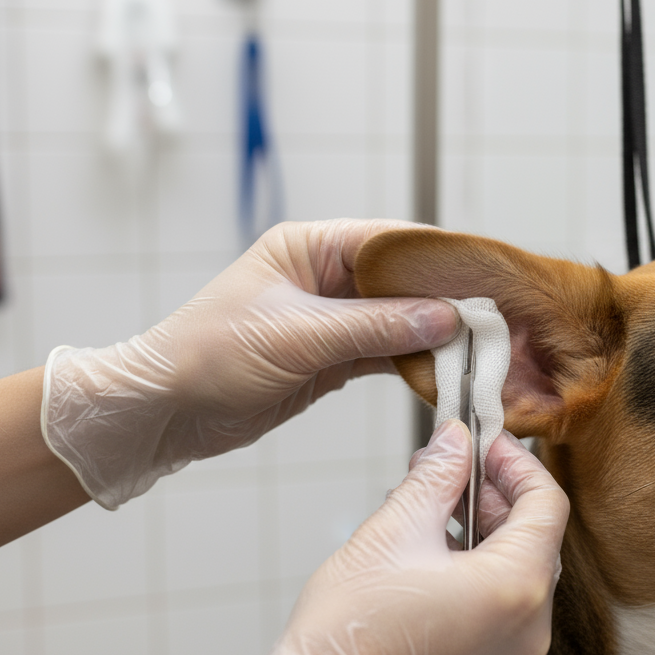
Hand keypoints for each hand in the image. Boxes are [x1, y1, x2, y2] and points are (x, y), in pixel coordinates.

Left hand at [42, 219, 459, 508]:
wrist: (163, 412)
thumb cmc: (208, 357)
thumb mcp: (297, 337)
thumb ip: (374, 327)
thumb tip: (443, 317)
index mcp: (309, 247)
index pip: (389, 241)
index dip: (437, 258)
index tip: (481, 276)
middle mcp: (324, 277)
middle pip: (400, 281)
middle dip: (442, 300)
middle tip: (491, 317)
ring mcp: (329, 318)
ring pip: (397, 320)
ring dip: (431, 335)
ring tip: (477, 347)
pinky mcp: (330, 357)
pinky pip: (384, 353)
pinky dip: (412, 362)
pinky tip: (442, 369)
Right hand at [188, 421, 569, 654]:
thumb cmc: (350, 633)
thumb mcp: (394, 530)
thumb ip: (436, 476)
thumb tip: (454, 440)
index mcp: (515, 588)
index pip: (546, 504)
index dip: (516, 463)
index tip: (485, 444)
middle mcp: (528, 629)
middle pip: (536, 539)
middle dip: (495, 496)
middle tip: (453, 469)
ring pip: (518, 573)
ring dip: (484, 533)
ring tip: (433, 508)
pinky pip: (503, 608)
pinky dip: (480, 572)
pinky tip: (435, 554)